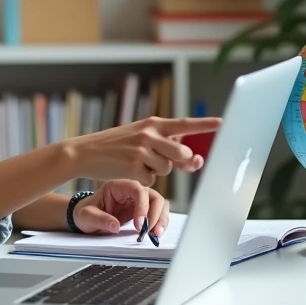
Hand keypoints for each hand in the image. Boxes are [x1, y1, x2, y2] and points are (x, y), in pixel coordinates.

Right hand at [68, 116, 218, 185]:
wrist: (83, 152)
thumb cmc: (114, 146)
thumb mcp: (138, 136)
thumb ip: (165, 144)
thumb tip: (193, 159)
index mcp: (152, 124)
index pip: (184, 124)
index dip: (204, 124)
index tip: (222, 123)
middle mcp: (149, 134)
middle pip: (182, 154)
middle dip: (179, 162)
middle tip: (158, 160)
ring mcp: (142, 151)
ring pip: (167, 169)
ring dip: (155, 171)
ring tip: (135, 162)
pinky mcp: (134, 167)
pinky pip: (151, 180)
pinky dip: (142, 179)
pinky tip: (127, 170)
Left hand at [72, 180, 170, 235]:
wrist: (86, 220)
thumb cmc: (85, 213)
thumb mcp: (86, 216)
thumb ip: (99, 219)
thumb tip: (115, 226)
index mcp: (117, 186)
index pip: (138, 190)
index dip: (142, 206)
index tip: (139, 225)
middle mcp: (131, 191)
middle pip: (153, 196)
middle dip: (156, 214)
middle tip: (151, 232)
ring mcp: (138, 201)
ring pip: (159, 204)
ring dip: (161, 219)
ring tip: (155, 235)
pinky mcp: (143, 211)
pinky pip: (157, 214)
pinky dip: (159, 224)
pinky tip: (155, 234)